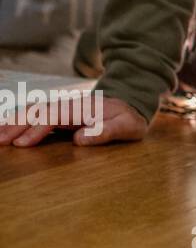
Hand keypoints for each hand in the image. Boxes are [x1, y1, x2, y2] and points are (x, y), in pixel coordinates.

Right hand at [0, 94, 147, 147]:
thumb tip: (81, 139)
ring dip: (13, 122)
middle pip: (37, 112)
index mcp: (82, 108)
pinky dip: (19, 121)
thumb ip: (108, 131)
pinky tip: (7, 131)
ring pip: (33, 112)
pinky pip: (35, 116)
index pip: (53, 117)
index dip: (36, 129)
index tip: (20, 144)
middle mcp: (68, 105)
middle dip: (16, 125)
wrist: (131, 103)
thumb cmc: (129, 118)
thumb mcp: (128, 126)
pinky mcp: (59, 114)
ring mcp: (62, 108)